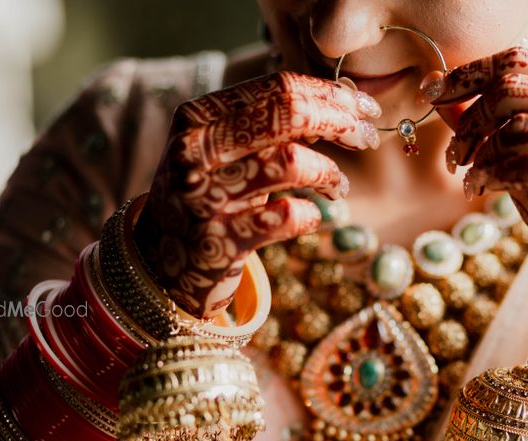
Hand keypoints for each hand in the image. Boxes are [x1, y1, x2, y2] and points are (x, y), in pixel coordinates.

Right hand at [136, 72, 381, 318]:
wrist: (162, 264)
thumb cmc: (209, 197)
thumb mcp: (225, 152)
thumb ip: (271, 126)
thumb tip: (342, 103)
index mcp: (198, 117)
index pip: (277, 89)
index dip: (330, 95)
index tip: (364, 108)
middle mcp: (194, 151)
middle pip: (287, 115)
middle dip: (339, 122)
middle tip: (365, 138)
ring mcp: (204, 197)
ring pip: (292, 163)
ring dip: (329, 173)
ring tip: (338, 187)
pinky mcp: (220, 242)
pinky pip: (287, 217)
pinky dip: (311, 214)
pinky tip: (312, 215)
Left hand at [426, 47, 527, 302]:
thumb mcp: (522, 158)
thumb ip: (489, 125)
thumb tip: (438, 94)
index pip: (521, 60)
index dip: (469, 74)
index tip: (431, 92)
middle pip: (513, 90)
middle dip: (470, 123)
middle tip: (455, 158)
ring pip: (519, 127)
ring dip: (481, 156)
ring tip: (471, 180)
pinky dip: (498, 174)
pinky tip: (484, 189)